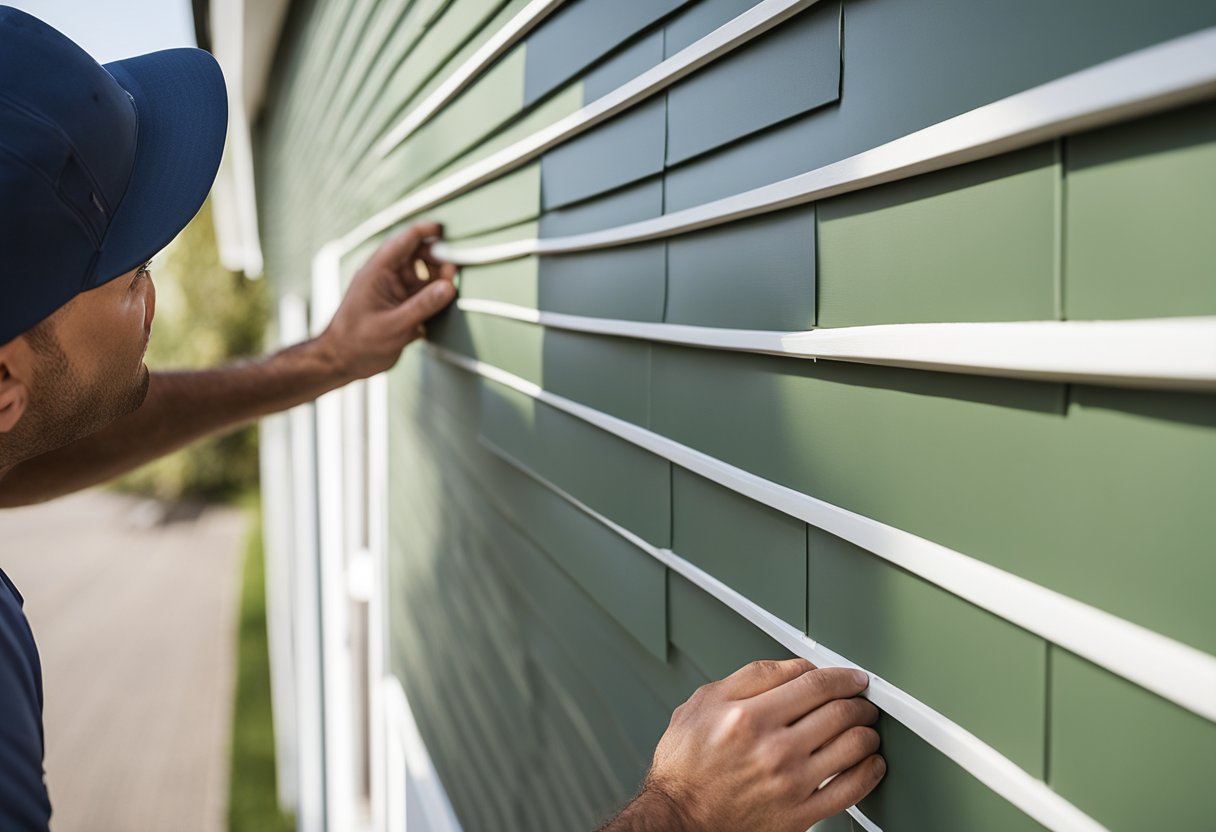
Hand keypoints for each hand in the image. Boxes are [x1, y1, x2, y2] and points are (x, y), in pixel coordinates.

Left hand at [318, 221, 456, 381]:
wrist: (343, 362)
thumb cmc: (358, 341)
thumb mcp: (392, 325)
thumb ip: (422, 305)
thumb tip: (450, 286)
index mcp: (378, 270)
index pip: (405, 240)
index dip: (426, 231)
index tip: (445, 230)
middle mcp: (389, 276)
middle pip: (420, 255)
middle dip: (439, 259)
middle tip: (454, 272)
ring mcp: (397, 291)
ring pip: (426, 276)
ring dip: (441, 280)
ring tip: (451, 291)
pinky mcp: (404, 307)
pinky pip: (427, 295)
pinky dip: (438, 297)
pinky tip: (445, 307)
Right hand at [608, 659, 884, 831]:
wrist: (679, 817)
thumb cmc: (686, 764)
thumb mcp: (704, 702)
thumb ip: (752, 677)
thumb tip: (795, 667)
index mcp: (750, 717)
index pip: (815, 684)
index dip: (842, 676)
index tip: (851, 677)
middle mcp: (773, 750)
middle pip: (840, 713)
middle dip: (859, 701)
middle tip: (862, 700)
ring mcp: (790, 785)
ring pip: (853, 747)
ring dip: (868, 732)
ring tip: (866, 728)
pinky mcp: (799, 815)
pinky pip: (851, 791)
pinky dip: (870, 771)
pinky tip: (869, 762)